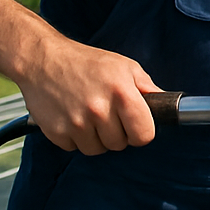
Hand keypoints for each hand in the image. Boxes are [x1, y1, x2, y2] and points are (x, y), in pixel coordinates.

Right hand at [15, 36, 162, 154]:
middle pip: (120, 144)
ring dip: (96, 137)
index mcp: (122, 93)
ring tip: (89, 115)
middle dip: (117, 133)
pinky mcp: (57, 132)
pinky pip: (75, 148)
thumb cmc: (87, 62)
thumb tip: (167, 105)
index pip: (144, 135)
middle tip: (108, 114)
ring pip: (98, 149)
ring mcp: (76, 123)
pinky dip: (75, 138)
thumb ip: (147, 88)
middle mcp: (99, 110)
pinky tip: (72, 117)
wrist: (43, 60)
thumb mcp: (124, 66)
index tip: (135, 125)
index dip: (141, 132)